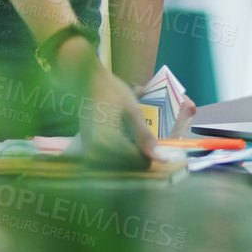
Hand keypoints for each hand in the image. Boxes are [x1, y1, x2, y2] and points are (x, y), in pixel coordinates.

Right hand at [74, 54, 158, 168]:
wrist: (89, 84)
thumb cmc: (112, 93)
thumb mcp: (133, 112)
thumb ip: (145, 137)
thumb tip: (162, 158)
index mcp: (105, 145)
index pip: (139, 162)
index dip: (153, 152)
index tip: (160, 141)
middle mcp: (95, 155)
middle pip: (131, 166)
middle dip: (142, 153)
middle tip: (141, 130)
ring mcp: (90, 156)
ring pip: (123, 165)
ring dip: (133, 152)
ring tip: (131, 130)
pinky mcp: (90, 153)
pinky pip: (113, 160)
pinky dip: (123, 151)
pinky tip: (124, 134)